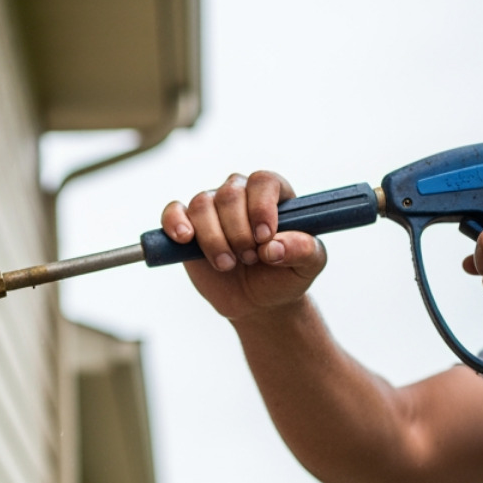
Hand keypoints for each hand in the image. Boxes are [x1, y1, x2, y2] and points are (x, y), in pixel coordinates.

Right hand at [161, 171, 326, 321]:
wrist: (258, 302)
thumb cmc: (284, 276)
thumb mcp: (308, 267)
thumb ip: (304, 250)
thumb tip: (274, 246)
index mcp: (273, 194)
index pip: (263, 181)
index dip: (261, 207)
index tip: (264, 237)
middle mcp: (241, 194)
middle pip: (230, 193)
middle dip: (238, 232)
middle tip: (249, 259)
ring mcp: (212, 209)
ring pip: (202, 204)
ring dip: (213, 239)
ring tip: (227, 264)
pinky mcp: (187, 226)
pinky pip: (174, 211)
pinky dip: (175, 223)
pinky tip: (186, 239)